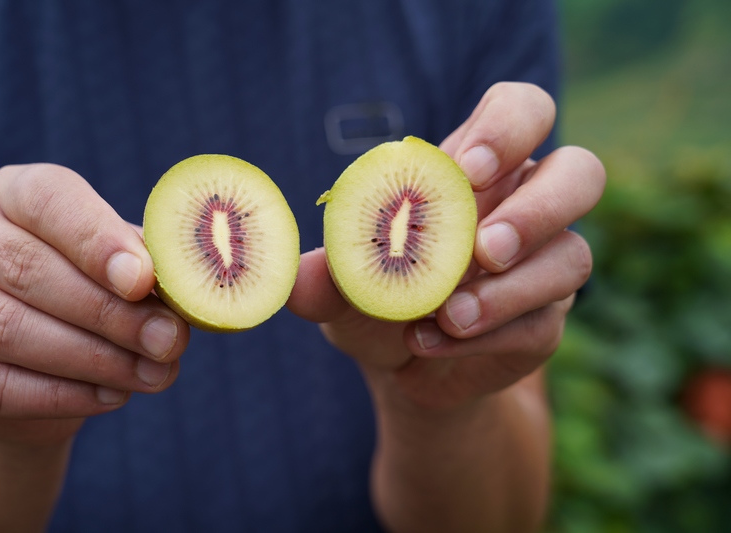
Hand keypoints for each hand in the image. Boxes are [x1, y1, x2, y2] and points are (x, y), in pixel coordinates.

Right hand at [0, 164, 189, 445]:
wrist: (33, 367)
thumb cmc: (87, 299)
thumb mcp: (118, 271)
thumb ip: (145, 272)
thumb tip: (188, 290)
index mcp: (14, 196)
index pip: (48, 200)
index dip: (97, 239)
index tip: (142, 279)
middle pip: (30, 271)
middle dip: (111, 313)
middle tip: (168, 340)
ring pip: (10, 330)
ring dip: (94, 358)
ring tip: (155, 373)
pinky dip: (60, 396)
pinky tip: (113, 396)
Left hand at [288, 82, 604, 409]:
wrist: (398, 363)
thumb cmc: (374, 297)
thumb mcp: (343, 283)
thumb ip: (328, 274)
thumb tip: (298, 277)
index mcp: (478, 170)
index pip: (524, 111)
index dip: (507, 129)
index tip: (465, 171)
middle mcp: (524, 207)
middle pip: (581, 174)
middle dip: (537, 209)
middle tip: (481, 249)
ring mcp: (542, 265)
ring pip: (573, 257)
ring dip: (508, 290)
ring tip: (447, 314)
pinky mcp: (543, 323)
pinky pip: (540, 325)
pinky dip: (484, 336)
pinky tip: (427, 343)